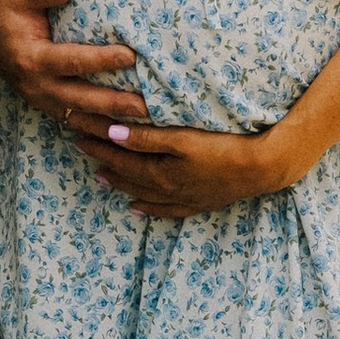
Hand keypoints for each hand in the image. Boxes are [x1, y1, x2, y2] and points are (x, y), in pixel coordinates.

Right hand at [0, 0, 147, 132]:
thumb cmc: (4, 7)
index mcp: (31, 58)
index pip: (72, 61)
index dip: (101, 60)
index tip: (130, 55)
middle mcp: (36, 85)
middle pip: (81, 99)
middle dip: (114, 104)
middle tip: (146, 106)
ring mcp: (39, 99)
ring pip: (79, 118)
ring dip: (109, 124)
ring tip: (142, 127)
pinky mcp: (44, 104)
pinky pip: (73, 120)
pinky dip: (96, 129)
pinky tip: (121, 133)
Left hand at [69, 120, 287, 219]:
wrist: (263, 168)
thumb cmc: (224, 148)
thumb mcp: (183, 139)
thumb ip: (147, 138)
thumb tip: (112, 133)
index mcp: (159, 172)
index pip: (118, 155)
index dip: (96, 141)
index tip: (76, 128)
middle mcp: (166, 189)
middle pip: (126, 173)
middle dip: (101, 159)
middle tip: (80, 145)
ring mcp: (182, 199)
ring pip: (141, 192)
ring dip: (119, 182)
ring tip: (101, 176)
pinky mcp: (197, 203)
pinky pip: (164, 210)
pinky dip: (147, 208)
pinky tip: (136, 207)